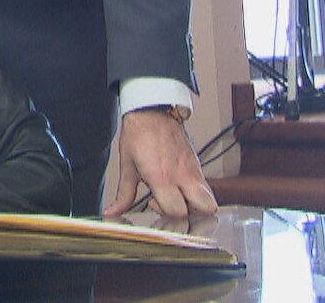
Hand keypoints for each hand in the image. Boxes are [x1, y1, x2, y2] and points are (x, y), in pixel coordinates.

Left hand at [103, 108, 217, 217]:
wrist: (151, 110)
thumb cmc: (138, 134)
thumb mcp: (126, 166)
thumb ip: (124, 194)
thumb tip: (114, 211)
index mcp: (162, 177)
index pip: (178, 211)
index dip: (166, 213)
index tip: (153, 203)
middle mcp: (183, 175)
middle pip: (204, 209)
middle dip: (189, 214)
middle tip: (171, 203)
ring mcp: (193, 170)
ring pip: (210, 200)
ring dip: (196, 205)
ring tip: (178, 196)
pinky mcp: (198, 165)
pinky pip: (206, 187)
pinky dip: (197, 193)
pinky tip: (180, 186)